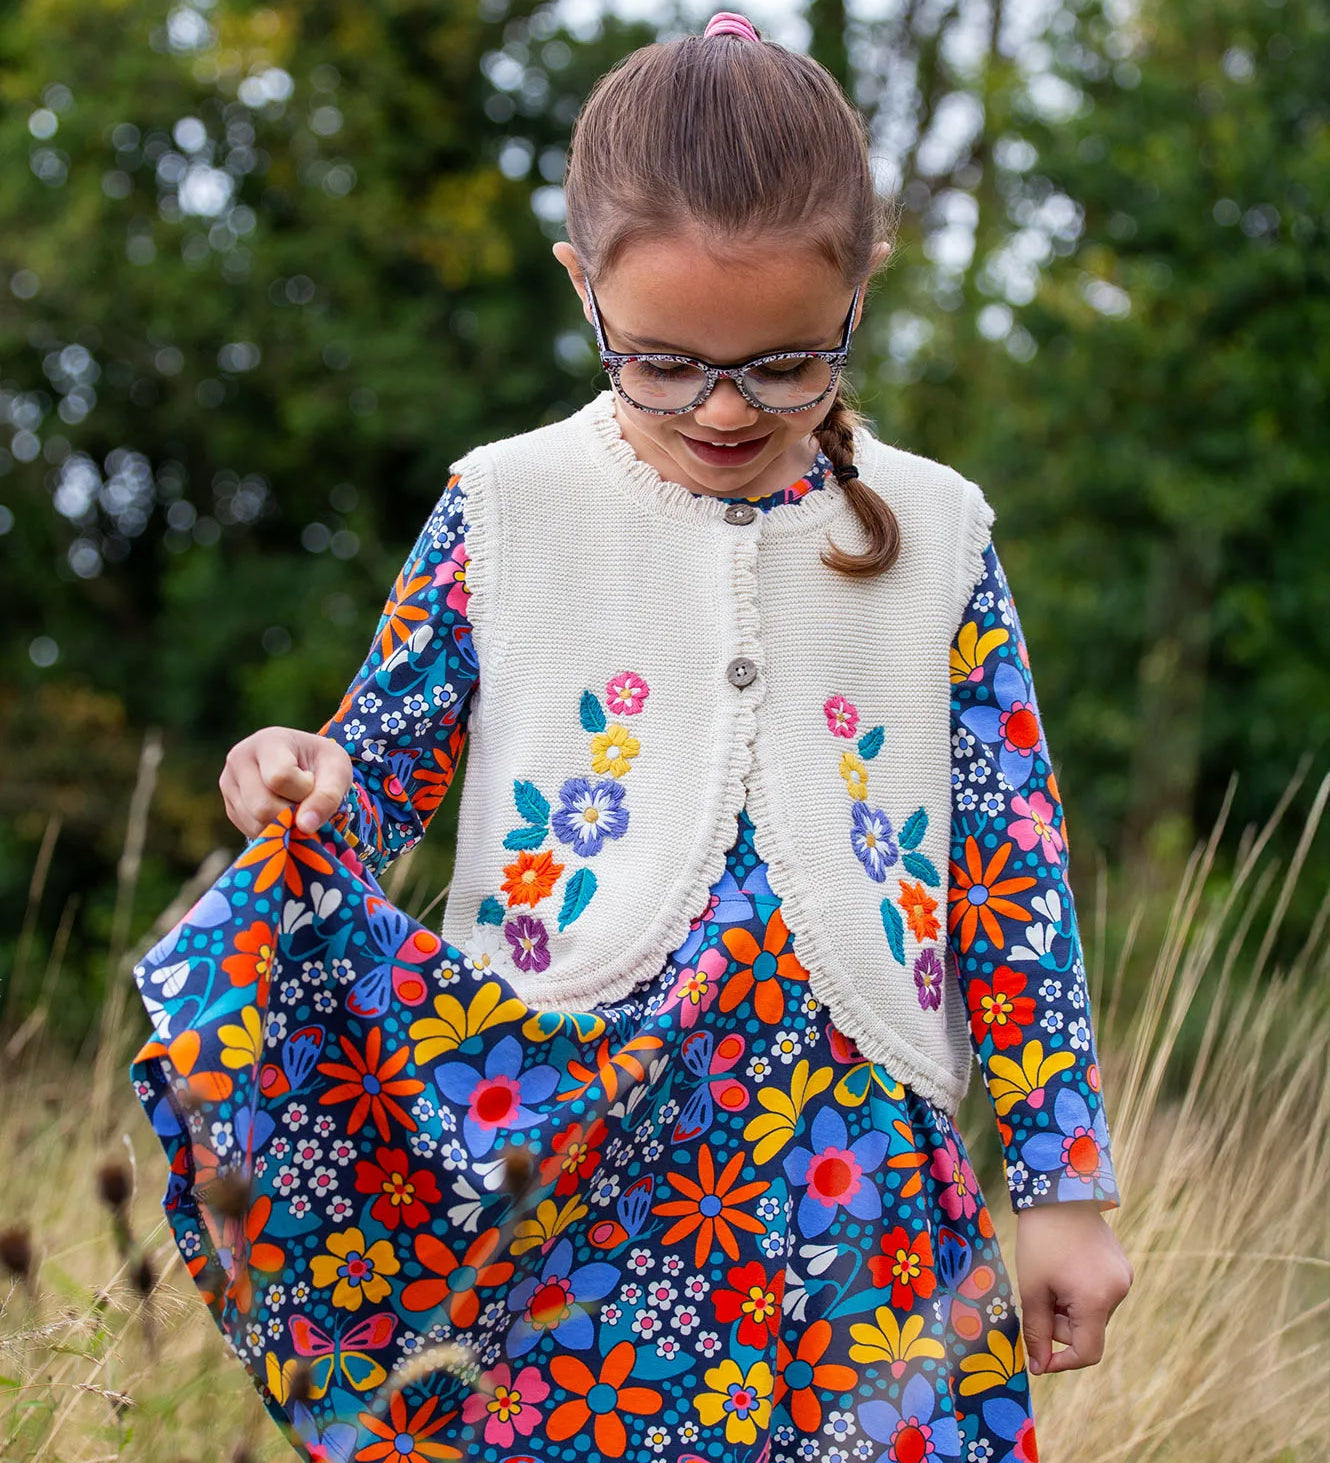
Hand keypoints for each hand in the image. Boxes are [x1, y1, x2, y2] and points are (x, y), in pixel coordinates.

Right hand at [220, 726, 352, 837]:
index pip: (280, 778)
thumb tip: (305, 826)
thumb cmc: (323, 764)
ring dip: (284, 824)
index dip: (304, 790)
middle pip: (262, 806)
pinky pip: (250, 831)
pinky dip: (273, 830)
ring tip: (294, 804)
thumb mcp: (338, 771)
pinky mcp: (229, 806)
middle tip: (305, 799)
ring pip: (255, 823)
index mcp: (268, 741)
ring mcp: (229, 783)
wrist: (307, 766)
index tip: (313, 781)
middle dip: (292, 813)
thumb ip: (328, 796)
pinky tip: (282, 812)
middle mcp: (240, 758)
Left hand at [1014, 1199, 1132, 1374]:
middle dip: (1061, 1326)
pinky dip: (1082, 1293)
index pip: (1088, 1353)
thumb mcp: (1032, 1288)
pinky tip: (1066, 1267)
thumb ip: (1037, 1331)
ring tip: (1052, 1277)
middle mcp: (1119, 1292)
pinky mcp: (1123, 1267)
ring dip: (1071, 1308)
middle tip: (1040, 1299)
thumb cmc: (1041, 1240)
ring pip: (1094, 1313)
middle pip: (1089, 1332)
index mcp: (1097, 1300)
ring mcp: (1125, 1278)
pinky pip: (1102, 1294)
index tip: (1041, 1359)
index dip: (1062, 1362)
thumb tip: (1039, 1367)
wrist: (1059, 1192)